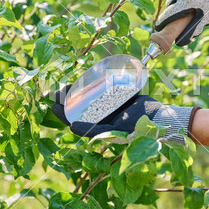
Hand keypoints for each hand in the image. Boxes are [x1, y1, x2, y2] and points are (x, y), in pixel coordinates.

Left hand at [52, 92, 199, 143]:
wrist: (157, 117)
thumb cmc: (136, 128)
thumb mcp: (113, 131)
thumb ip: (93, 130)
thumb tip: (71, 127)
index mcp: (97, 127)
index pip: (75, 119)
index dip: (62, 112)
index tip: (52, 103)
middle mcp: (101, 116)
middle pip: (79, 106)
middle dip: (68, 98)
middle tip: (57, 89)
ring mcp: (108, 106)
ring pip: (88, 97)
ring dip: (78, 90)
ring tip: (68, 83)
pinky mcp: (116, 96)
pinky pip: (101, 90)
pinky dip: (92, 84)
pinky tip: (86, 78)